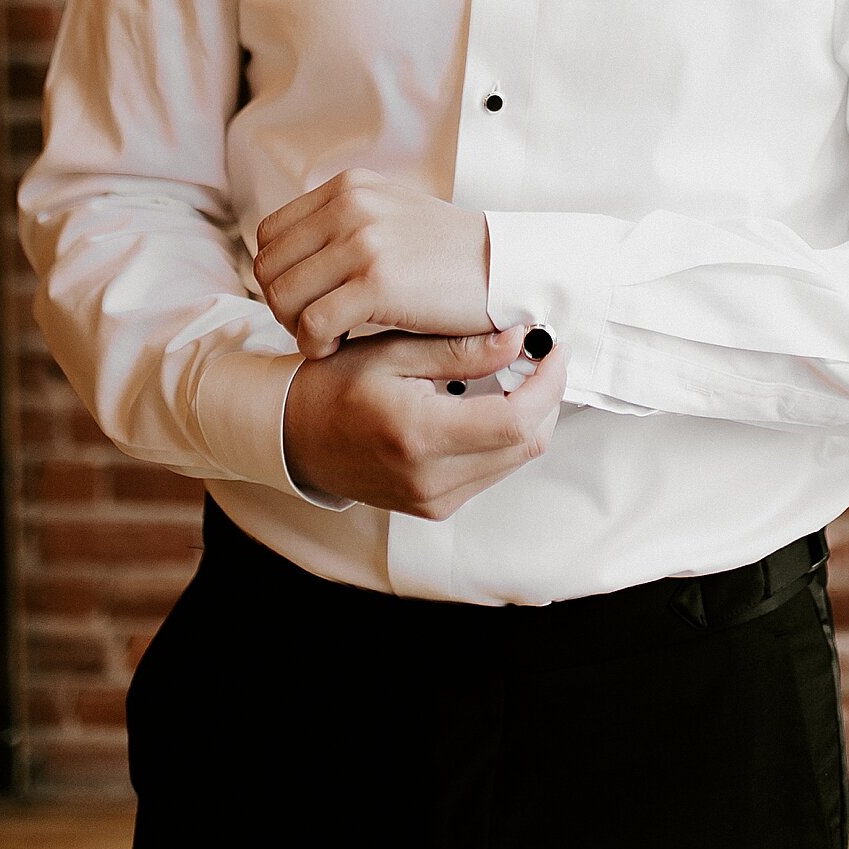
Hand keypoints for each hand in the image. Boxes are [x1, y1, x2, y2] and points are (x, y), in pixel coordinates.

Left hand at [254, 169, 492, 358]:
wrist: (504, 268)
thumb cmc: (447, 254)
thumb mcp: (389, 214)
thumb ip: (340, 223)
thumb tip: (285, 255)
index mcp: (349, 187)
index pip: (270, 234)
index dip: (280, 274)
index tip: (308, 298)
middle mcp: (350, 206)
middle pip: (268, 267)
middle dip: (283, 304)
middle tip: (316, 323)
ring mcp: (363, 242)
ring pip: (282, 297)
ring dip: (298, 328)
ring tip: (330, 336)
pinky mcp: (377, 282)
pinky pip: (313, 324)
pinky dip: (317, 345)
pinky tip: (341, 347)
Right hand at [282, 328, 568, 517]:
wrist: (294, 437)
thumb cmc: (336, 384)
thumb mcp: (393, 352)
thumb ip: (460, 350)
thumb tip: (520, 340)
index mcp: (419, 436)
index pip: (515, 420)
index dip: (548, 383)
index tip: (554, 346)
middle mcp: (431, 480)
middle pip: (525, 444)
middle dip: (546, 396)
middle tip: (542, 355)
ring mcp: (434, 501)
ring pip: (515, 460)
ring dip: (530, 416)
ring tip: (519, 373)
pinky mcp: (435, 507)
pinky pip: (492, 471)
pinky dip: (505, 436)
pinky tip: (493, 401)